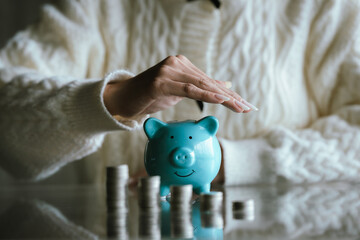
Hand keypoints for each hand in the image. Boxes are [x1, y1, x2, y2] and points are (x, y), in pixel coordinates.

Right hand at [103, 55, 256, 117]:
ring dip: (224, 98)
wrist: (124, 99)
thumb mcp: (178, 92)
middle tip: (249, 108)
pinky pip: (188, 89)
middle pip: (209, 82)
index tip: (245, 105)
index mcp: (182, 64)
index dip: (229, 94)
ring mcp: (168, 70)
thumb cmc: (149, 96)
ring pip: (201, 85)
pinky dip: (205, 95)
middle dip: (231, 97)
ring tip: (240, 107)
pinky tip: (221, 99)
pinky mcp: (160, 82)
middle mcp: (177, 63)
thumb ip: (200, 87)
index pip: (210, 80)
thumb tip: (225, 84)